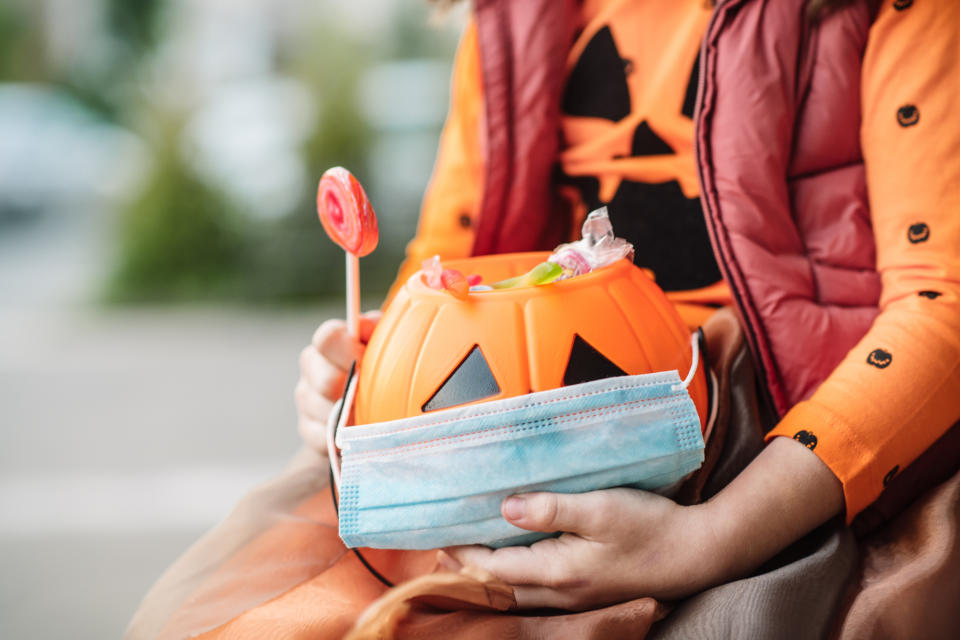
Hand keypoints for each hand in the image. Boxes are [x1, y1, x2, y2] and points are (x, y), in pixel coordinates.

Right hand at [295, 311, 379, 452]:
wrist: (372, 407)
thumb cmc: (380, 367)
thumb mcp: (382, 343)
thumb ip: (376, 329)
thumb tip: (365, 325)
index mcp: (328, 344)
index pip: (328, 338)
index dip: (349, 349)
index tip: (368, 359)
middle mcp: (312, 369)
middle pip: (327, 380)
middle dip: (354, 389)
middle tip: (376, 394)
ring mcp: (306, 400)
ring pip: (327, 412)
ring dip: (353, 416)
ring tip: (372, 415)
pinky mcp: (307, 429)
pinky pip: (324, 437)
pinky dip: (345, 438)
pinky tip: (359, 433)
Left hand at [446, 488, 721, 610]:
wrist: (699, 552)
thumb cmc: (652, 528)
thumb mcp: (601, 509)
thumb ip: (551, 509)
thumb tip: (506, 508)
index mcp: (558, 572)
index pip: (493, 568)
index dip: (462, 553)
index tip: (438, 535)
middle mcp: (562, 593)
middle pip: (500, 587)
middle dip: (468, 569)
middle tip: (442, 548)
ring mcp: (576, 597)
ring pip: (518, 593)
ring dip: (490, 575)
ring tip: (469, 555)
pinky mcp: (588, 592)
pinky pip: (538, 592)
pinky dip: (515, 578)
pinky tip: (515, 560)